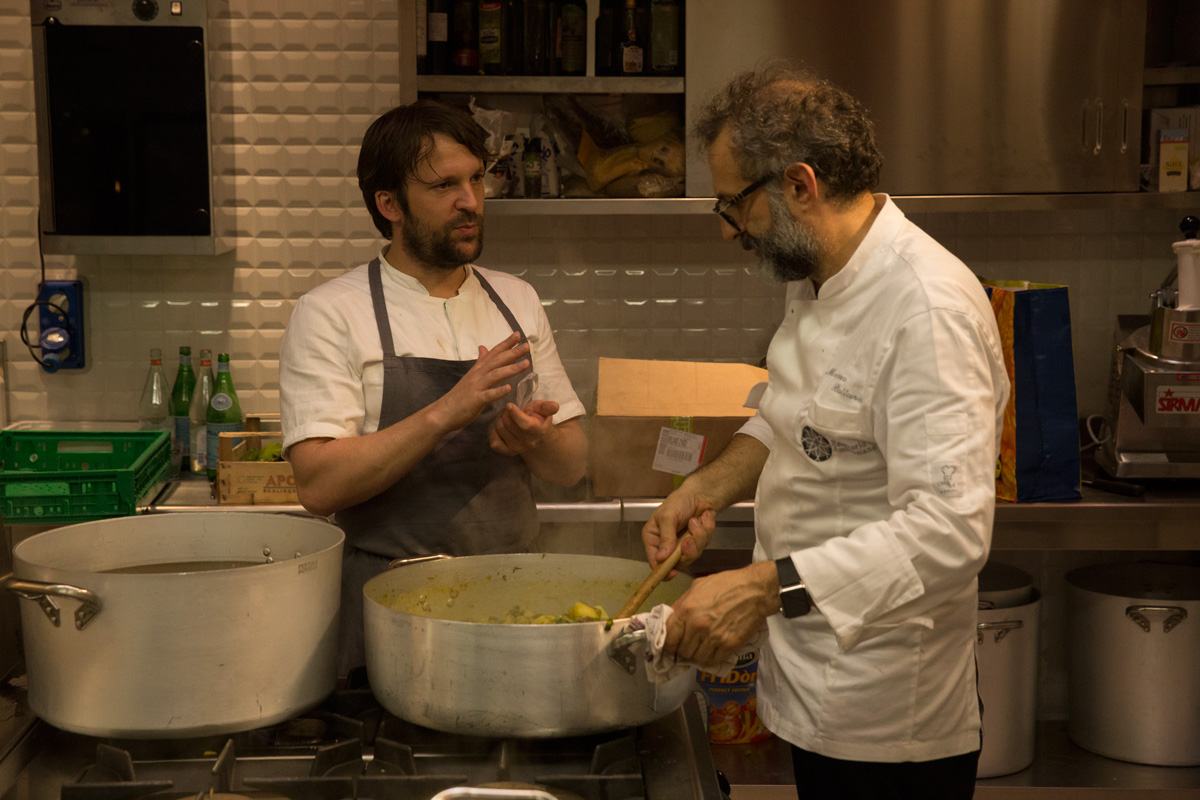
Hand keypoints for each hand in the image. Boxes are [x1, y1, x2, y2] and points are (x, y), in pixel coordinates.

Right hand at [430, 333, 529, 432]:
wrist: (443, 412)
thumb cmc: (459, 396)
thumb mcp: (470, 376)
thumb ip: (480, 363)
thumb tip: (483, 347)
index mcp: (478, 370)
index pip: (493, 353)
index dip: (506, 343)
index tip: (518, 335)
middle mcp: (477, 375)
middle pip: (497, 361)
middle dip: (512, 352)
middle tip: (527, 345)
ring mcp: (476, 387)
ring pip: (495, 375)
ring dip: (511, 369)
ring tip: (526, 364)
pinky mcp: (475, 400)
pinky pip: (488, 395)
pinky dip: (498, 391)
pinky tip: (508, 388)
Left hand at [489, 398, 559, 455]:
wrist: (533, 432)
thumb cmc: (536, 416)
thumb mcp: (542, 408)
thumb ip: (547, 407)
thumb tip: (555, 405)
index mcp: (539, 431)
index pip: (526, 425)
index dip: (515, 413)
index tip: (510, 405)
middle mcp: (529, 443)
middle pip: (509, 425)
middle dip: (506, 413)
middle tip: (508, 409)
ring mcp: (517, 449)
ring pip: (500, 430)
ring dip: (500, 420)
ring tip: (506, 417)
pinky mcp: (507, 452)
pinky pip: (494, 442)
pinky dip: (494, 433)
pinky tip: (502, 428)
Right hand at [642, 487, 715, 574]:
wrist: (700, 494)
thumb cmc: (679, 501)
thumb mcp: (668, 516)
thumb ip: (665, 537)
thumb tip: (661, 557)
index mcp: (653, 538)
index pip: (655, 561)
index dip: (663, 569)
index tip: (672, 572)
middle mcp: (666, 545)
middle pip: (676, 562)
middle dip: (687, 550)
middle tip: (689, 538)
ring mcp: (682, 545)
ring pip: (693, 554)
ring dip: (698, 536)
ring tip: (696, 521)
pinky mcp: (696, 543)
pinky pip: (704, 545)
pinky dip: (705, 530)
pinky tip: (703, 519)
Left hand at [663, 561, 777, 666]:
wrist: (754, 590)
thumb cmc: (726, 584)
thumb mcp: (697, 586)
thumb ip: (682, 603)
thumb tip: (671, 617)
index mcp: (687, 609)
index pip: (668, 638)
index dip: (667, 645)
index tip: (670, 647)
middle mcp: (697, 626)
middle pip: (682, 651)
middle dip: (683, 651)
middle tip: (687, 648)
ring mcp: (713, 637)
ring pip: (697, 658)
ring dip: (697, 656)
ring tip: (700, 650)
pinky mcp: (729, 645)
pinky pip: (713, 661)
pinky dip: (711, 659)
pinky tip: (713, 652)